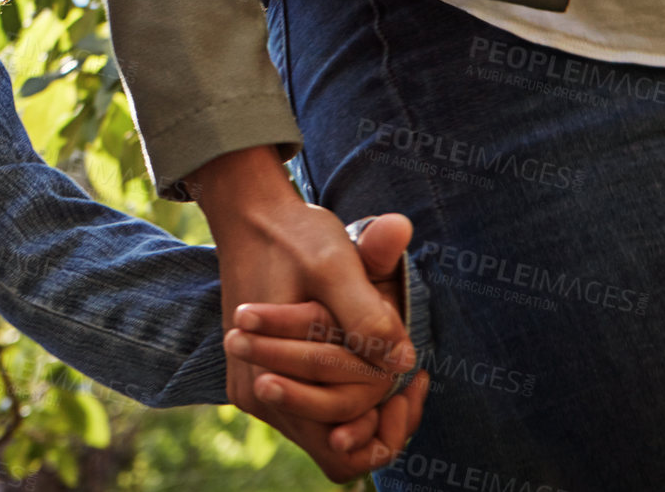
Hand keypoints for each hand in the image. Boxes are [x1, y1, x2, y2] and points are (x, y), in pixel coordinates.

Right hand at [229, 213, 428, 474]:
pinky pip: (309, 406)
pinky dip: (340, 388)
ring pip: (324, 426)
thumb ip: (366, 313)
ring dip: (360, 401)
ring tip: (394, 361)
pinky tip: (367, 355)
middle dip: (378, 416)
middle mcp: (258, 392)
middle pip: (335, 444)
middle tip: (413, 378)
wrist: (251, 215)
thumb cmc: (293, 237)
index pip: (342, 447)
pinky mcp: (259, 373)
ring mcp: (255, 385)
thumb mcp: (333, 263)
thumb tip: (404, 360)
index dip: (385, 431)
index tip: (413, 382)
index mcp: (269, 375)